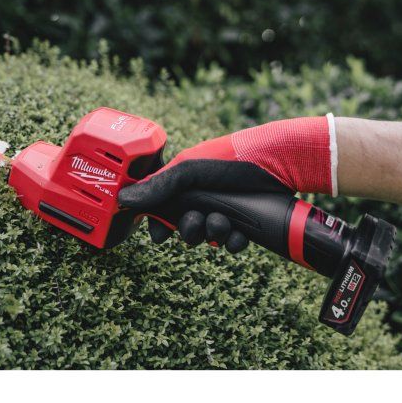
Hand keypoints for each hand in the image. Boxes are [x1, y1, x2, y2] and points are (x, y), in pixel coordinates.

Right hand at [118, 115, 336, 250]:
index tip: (160, 235)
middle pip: (184, 228)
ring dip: (214, 233)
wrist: (278, 163)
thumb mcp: (190, 170)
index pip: (161, 208)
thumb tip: (123, 200)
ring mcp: (225, 211)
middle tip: (197, 221)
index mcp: (185, 184)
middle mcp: (203, 198)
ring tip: (225, 221)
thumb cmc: (231, 159)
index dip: (158, 224)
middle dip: (190, 230)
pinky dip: (234, 241)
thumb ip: (158, 186)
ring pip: (209, 237)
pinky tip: (240, 233)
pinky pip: (232, 243)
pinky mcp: (246, 223)